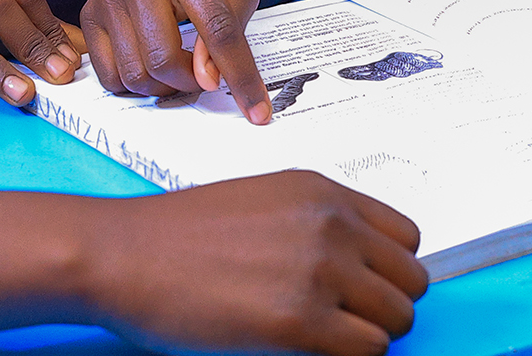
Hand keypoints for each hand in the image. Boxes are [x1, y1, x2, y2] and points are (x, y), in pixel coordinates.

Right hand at [83, 0, 278, 125]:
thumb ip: (230, 29)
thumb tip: (206, 78)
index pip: (216, 29)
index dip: (239, 74)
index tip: (258, 110)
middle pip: (164, 59)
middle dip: (192, 82)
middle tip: (206, 75)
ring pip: (134, 73)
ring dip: (165, 86)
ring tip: (182, 66)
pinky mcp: (91, 12)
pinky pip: (109, 74)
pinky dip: (135, 84)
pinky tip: (153, 64)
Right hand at [87, 170, 425, 354]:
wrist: (122, 254)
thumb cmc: (174, 236)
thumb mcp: (260, 203)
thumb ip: (314, 225)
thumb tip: (357, 267)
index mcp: (320, 191)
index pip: (406, 237)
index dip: (387, 270)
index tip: (363, 288)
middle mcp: (328, 224)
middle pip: (410, 281)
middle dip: (383, 306)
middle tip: (342, 321)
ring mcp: (318, 270)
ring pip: (396, 320)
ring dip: (366, 336)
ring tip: (320, 337)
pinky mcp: (300, 321)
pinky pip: (368, 352)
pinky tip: (304, 349)